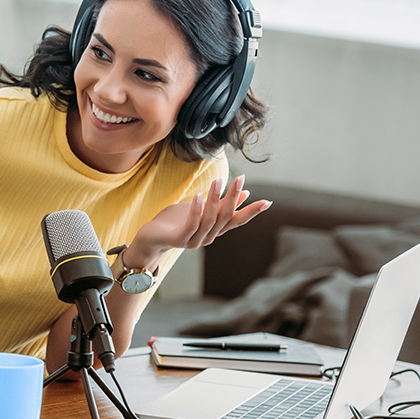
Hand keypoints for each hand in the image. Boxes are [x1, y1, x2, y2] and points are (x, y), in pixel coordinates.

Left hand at [129, 175, 270, 264]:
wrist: (151, 238)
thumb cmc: (176, 221)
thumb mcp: (201, 209)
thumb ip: (221, 204)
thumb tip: (245, 193)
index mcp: (214, 229)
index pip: (237, 220)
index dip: (251, 211)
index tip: (268, 202)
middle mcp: (208, 237)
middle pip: (225, 217)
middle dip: (233, 197)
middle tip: (241, 178)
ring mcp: (194, 240)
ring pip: (209, 220)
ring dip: (215, 200)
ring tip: (218, 181)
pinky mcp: (180, 240)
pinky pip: (191, 225)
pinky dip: (196, 210)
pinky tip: (199, 196)